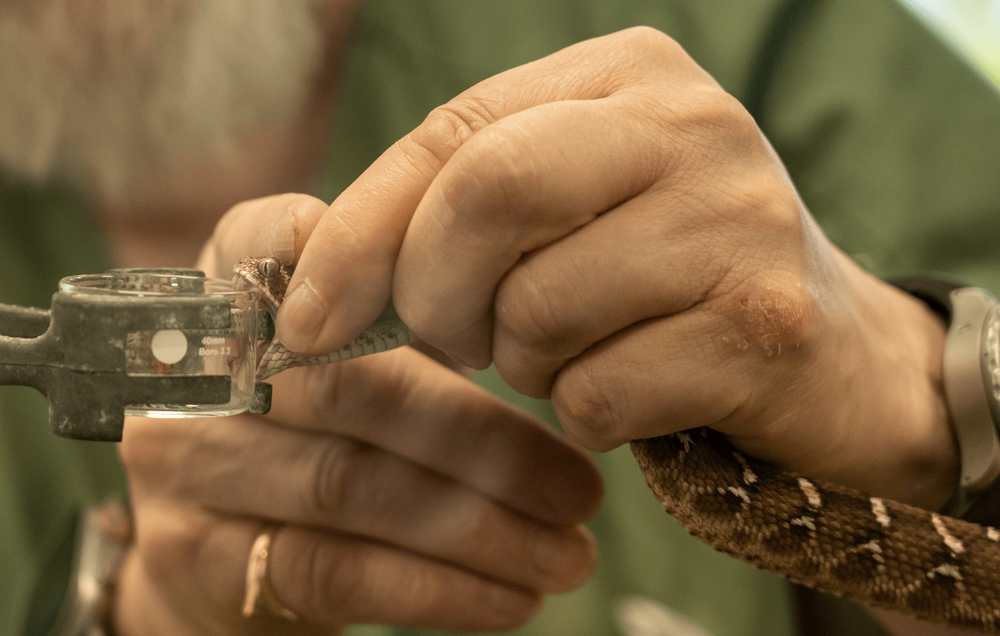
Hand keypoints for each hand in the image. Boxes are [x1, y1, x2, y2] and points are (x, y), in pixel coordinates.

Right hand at [110, 197, 601, 634]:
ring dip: (475, 528)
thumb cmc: (324, 428)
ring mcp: (187, 462)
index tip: (500, 308)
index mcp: (233, 288)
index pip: (283, 242)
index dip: (376, 259)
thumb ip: (420, 321)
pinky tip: (509, 599)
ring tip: (566, 557)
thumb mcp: (356, 355)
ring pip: (349, 487)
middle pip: (350, 388)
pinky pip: (330, 571)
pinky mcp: (197, 555)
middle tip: (581, 492)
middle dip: (482, 443)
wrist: (223, 541)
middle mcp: (197, 366)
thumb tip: (561, 345)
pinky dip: (433, 589)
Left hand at [273, 27, 955, 510]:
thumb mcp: (569, 211)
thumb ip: (457, 213)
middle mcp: (691, 125)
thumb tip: (311, 292)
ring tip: (575, 355)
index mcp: (627, 74)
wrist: (833, 354)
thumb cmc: (667, 278)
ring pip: (536, 310)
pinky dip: (584, 414)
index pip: (454, 135)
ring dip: (525, 365)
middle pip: (489, 196)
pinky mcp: (763, 325)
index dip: (359, 232)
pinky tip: (632, 392)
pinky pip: (596, 394)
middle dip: (436, 296)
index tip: (307, 319)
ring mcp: (738, 220)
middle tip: (455, 342)